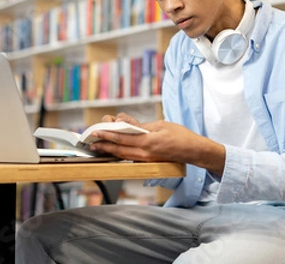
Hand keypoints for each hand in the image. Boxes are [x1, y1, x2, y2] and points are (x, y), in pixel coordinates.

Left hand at [91, 114, 225, 175]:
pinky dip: (120, 153)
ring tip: (99, 147)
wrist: (193, 151)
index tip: (96, 131)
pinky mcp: (149, 161)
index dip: (107, 134)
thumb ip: (141, 126)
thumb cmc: (181, 136)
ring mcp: (146, 159)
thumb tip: (125, 123)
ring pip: (123, 155)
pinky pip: (130, 158)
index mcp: (147, 143)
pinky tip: (115, 151)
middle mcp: (144, 154)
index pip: (122, 138)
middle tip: (92, 142)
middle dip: (104, 145)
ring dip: (110, 150)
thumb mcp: (161, 125)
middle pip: (119, 149)